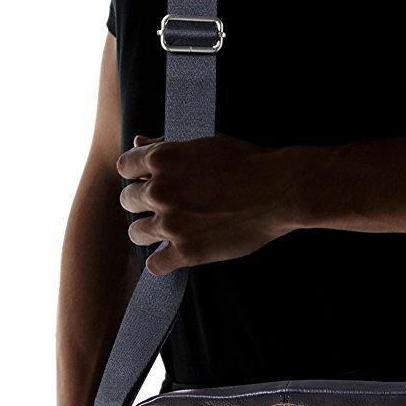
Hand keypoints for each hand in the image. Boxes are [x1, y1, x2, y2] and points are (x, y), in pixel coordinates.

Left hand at [116, 132, 300, 273]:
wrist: (280, 190)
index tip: (150, 181)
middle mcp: (159, 190)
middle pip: (128, 201)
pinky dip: (163, 262)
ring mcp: (171, 223)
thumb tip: (138, 141)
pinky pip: (155, 264)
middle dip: (142, 203)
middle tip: (165, 207)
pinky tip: (174, 256)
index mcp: (162, 159)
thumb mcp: (205, 143)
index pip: (125, 167)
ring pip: (136, 233)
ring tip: (169, 231)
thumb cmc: (247, 162)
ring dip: (149, 232)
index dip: (137, 175)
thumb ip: (167, 144)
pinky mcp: (186, 251)